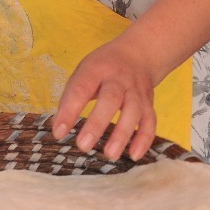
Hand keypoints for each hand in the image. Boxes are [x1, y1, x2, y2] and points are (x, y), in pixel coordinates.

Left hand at [50, 40, 157, 161]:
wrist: (137, 54)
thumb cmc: (102, 68)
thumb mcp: (83, 72)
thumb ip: (72, 96)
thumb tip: (60, 128)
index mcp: (96, 69)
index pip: (81, 89)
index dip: (69, 111)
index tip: (59, 132)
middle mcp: (118, 79)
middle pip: (111, 99)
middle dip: (97, 124)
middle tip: (83, 146)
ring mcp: (136, 90)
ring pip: (133, 111)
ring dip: (122, 134)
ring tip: (109, 155)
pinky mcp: (149, 102)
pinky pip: (150, 120)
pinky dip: (144, 139)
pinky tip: (134, 155)